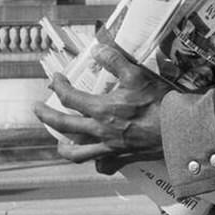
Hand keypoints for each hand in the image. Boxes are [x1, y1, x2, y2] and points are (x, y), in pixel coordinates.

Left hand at [33, 42, 171, 171]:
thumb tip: (97, 49)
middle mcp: (99, 130)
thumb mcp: (137, 75)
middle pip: (63, 125)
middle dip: (46, 115)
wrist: (178, 129)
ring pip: (77, 153)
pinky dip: (97, 163)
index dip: (58, 86)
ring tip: (59, 142)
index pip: (68, 97)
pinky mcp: (121, 158)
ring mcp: (108, 147)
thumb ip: (115, 60)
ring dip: (64, 147)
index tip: (54, 78)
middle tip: (36, 109)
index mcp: (101, 109)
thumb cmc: (159, 102)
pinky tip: (96, 159)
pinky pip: (103, 166)